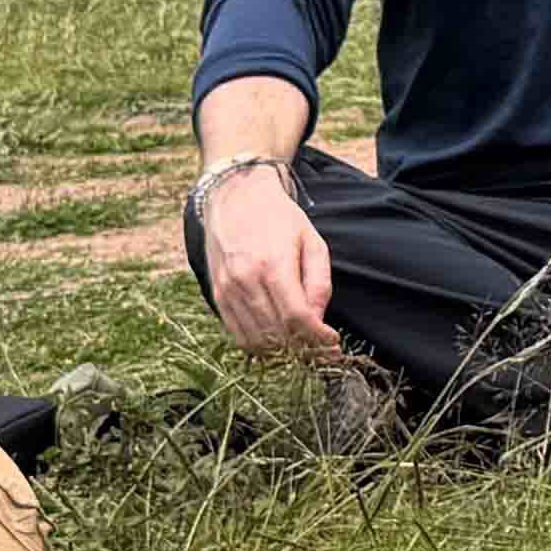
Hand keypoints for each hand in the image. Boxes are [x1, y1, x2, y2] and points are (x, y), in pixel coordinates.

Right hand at [198, 164, 338, 357]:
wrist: (235, 197)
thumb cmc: (279, 218)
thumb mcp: (312, 241)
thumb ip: (319, 282)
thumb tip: (318, 320)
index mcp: (273, 265)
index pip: (297, 318)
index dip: (318, 338)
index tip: (333, 344)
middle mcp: (246, 280)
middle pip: (277, 334)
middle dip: (304, 349)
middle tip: (321, 352)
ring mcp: (228, 290)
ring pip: (256, 340)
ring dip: (281, 352)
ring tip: (301, 348)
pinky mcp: (217, 295)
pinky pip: (237, 334)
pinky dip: (258, 345)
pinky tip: (276, 341)